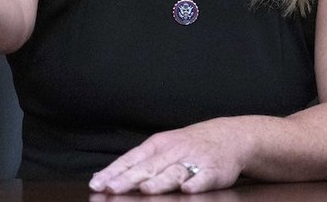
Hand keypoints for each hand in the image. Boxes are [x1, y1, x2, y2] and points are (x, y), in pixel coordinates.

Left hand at [88, 118, 247, 194]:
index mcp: (157, 146)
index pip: (131, 160)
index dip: (114, 172)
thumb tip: (104, 177)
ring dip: (159, 181)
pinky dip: (195, 183)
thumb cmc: (188, 145)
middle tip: (113, 189)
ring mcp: (194, 160)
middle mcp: (173, 152)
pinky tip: (187, 189)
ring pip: (174, 172)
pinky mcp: (214, 171)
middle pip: (149, 167)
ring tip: (145, 189)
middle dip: (129, 178)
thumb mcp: (161, 148)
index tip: (98, 184)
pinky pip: (204, 178)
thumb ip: (136, 164)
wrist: (228, 137)